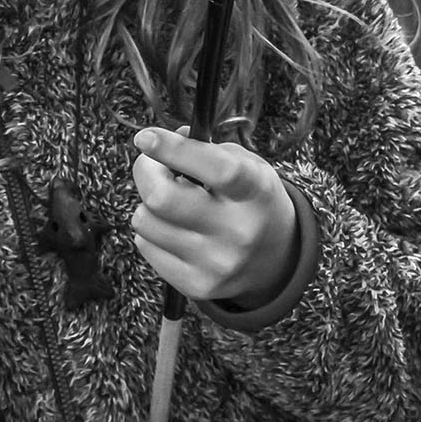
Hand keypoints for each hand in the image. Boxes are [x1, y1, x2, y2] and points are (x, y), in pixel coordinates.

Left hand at [131, 125, 297, 307]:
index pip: (215, 169)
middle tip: (152, 165)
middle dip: (146, 172)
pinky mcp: (196, 284)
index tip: (145, 137)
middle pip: (163, 198)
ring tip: (172, 202)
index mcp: (255, 192)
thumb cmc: (252, 200)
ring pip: (145, 221)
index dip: (174, 150)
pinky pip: (145, 245)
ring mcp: (216, 263)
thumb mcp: (247, 166)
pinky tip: (174, 229)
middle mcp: (238, 231)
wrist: (275, 259)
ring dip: (148, 204)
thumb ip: (205, 149)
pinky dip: (151, 230)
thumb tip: (156, 143)